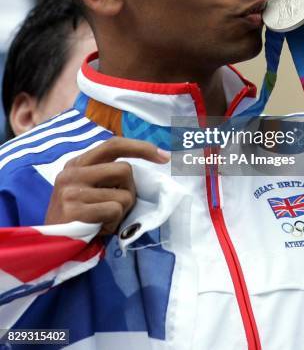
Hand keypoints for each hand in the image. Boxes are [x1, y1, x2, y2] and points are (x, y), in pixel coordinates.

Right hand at [45, 137, 170, 234]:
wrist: (50, 246)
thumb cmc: (80, 217)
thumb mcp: (89, 189)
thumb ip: (109, 174)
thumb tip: (149, 163)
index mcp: (77, 163)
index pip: (114, 145)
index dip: (141, 148)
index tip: (164, 157)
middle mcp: (72, 172)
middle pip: (125, 170)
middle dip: (131, 190)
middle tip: (119, 206)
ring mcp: (71, 190)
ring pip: (124, 194)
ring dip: (122, 211)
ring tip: (104, 219)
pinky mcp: (75, 210)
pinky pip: (115, 211)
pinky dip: (114, 223)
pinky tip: (99, 228)